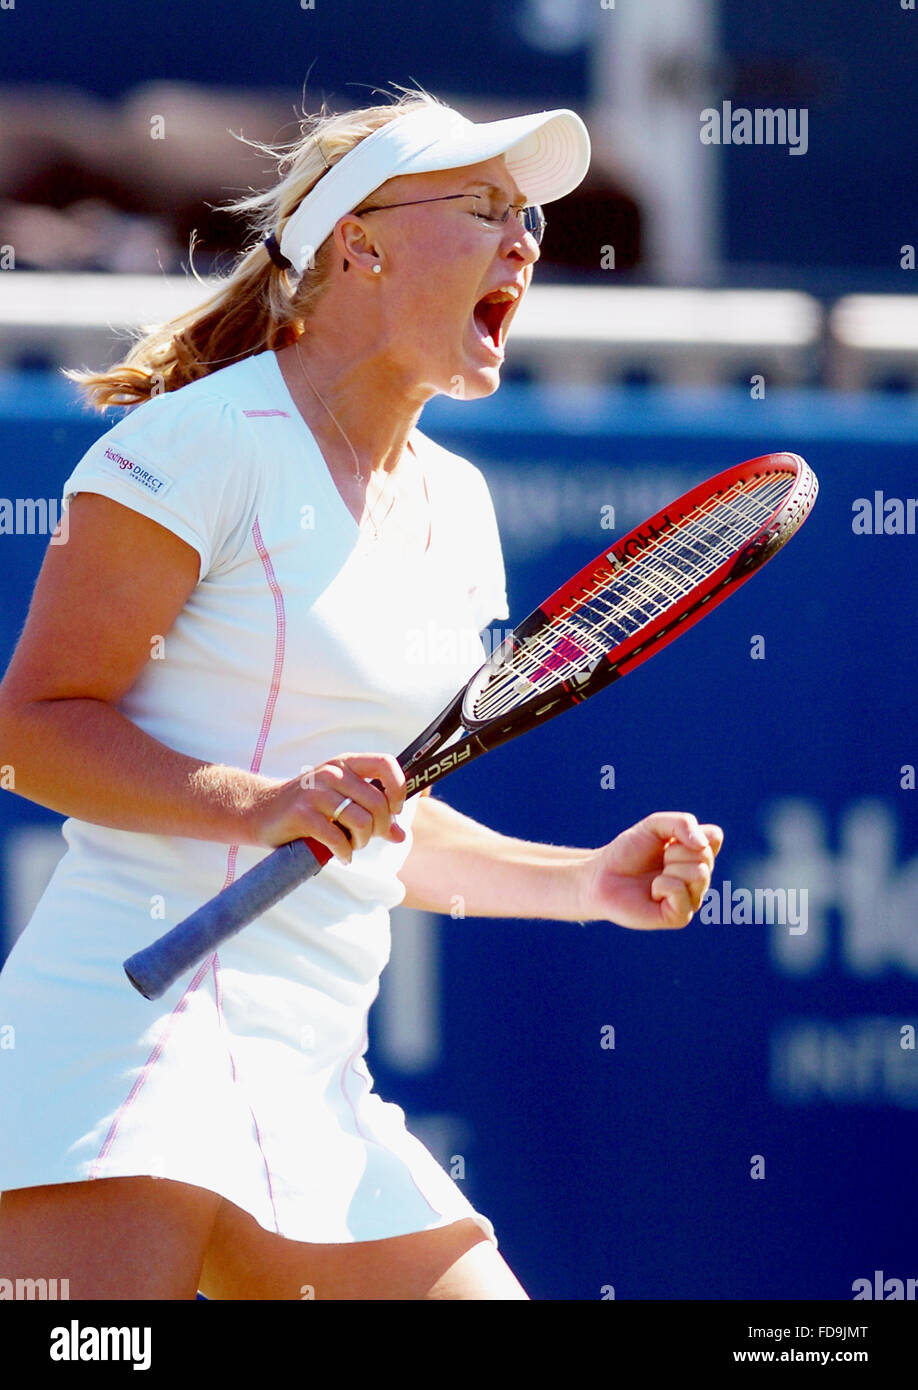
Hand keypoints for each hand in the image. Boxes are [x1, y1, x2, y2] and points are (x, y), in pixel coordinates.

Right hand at [246, 753, 406, 861]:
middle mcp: (332, 773)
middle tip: (366, 838)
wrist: (261, 811)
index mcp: (345, 764)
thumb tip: (401, 835)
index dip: (398, 789)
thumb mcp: (342, 803)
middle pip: (378, 802)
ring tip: (352, 846)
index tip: (393, 810)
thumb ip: (373, 816)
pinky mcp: (302, 814)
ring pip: (362, 821)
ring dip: (362, 841)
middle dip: (379, 828)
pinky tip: (341, 855)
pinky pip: (337, 838)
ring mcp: (316, 792)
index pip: (386, 764)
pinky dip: (345, 852)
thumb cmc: (308, 808)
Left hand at [577, 812, 723, 929]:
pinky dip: (662, 886)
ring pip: (698, 874)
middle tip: (657, 861)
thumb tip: (703, 845)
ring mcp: (692, 899)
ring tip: (653, 878)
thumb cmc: (628, 852)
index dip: (687, 833)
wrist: (601, 876)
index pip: (714, 837)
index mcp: (697, 857)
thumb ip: (682, 823)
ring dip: (668, 869)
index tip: (666, 841)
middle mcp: (699, 879)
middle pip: (705, 856)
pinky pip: (680, 892)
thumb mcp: (654, 826)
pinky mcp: (679, 917)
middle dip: (674, 852)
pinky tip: (652, 892)